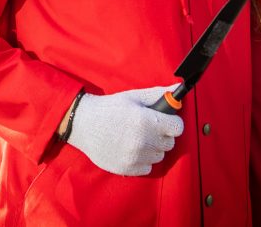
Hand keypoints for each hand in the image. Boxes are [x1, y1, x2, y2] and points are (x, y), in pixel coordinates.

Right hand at [67, 85, 183, 175]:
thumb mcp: (133, 96)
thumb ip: (158, 94)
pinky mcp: (127, 169)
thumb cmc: (109, 108)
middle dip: (162, 135)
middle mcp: (142, 141)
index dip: (173, 122)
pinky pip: (147, 167)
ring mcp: (135, 157)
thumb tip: (177, 90)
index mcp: (146, 120)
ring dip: (153, 148)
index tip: (166, 121)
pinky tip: (132, 149)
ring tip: (139, 138)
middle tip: (149, 128)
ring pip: (159, 156)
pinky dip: (143, 160)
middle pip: (169, 143)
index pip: (178, 128)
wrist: (82, 124)